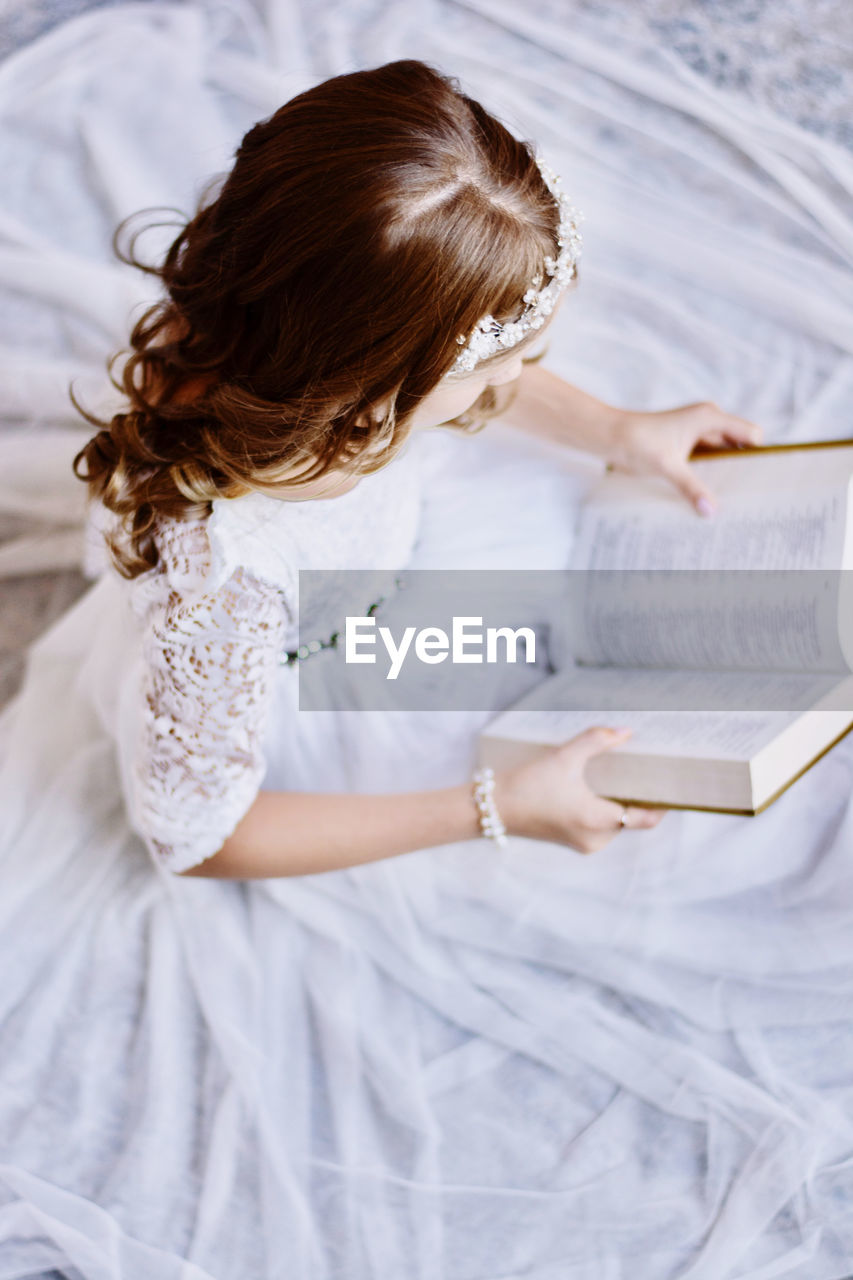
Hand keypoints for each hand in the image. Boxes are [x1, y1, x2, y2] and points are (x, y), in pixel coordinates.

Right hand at [493, 727, 666, 853]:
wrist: (493, 809)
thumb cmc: (528, 785)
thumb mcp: (564, 757)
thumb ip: (597, 740)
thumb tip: (626, 732)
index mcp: (598, 820)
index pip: (646, 818)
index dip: (663, 803)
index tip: (673, 784)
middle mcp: (596, 838)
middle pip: (632, 817)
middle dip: (638, 796)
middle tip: (646, 770)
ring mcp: (584, 843)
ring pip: (616, 822)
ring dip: (619, 802)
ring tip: (620, 775)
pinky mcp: (573, 840)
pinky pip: (600, 825)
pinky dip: (604, 809)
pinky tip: (597, 788)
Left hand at [607, 401, 761, 515]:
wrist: (609, 435)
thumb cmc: (638, 441)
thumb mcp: (668, 467)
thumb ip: (691, 487)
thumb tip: (710, 510)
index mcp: (709, 417)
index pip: (751, 434)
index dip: (758, 453)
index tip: (759, 475)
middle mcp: (707, 420)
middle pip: (738, 444)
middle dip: (741, 466)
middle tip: (746, 491)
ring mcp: (696, 430)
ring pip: (721, 453)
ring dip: (723, 471)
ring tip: (728, 495)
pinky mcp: (685, 442)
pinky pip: (706, 458)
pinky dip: (707, 472)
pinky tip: (706, 491)